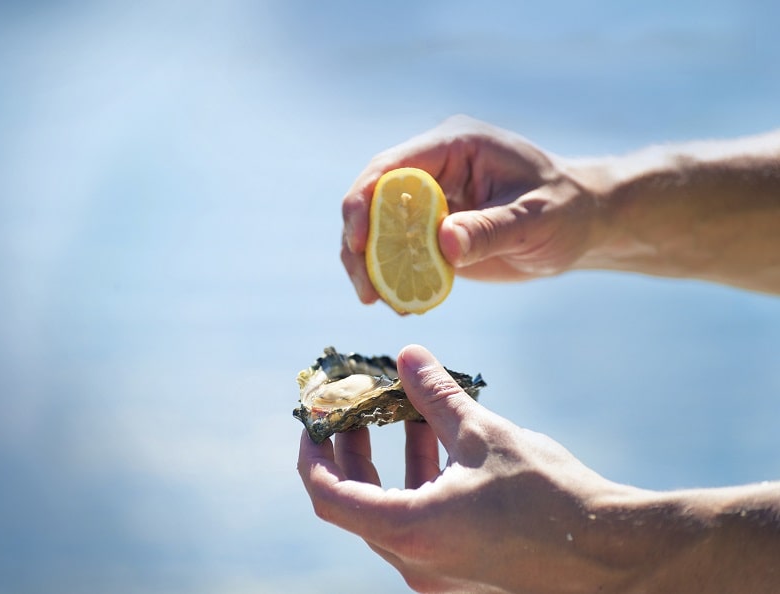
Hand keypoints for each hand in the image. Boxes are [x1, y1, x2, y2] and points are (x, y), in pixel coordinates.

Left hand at [298, 344, 642, 593]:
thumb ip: (436, 396)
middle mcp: (415, 564)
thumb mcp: (483, 433)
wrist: (613, 554)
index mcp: (409, 531)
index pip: (328, 495)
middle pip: (355, 503)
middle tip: (354, 406)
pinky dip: (419, 484)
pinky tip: (441, 441)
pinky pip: (421, 525)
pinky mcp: (462, 574)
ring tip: (403, 411)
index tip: (315, 417)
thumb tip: (406, 355)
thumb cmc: (549, 496)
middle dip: (351, 450)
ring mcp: (438, 575)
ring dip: (390, 462)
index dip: (313, 452)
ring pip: (391, 512)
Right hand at [341, 115, 599, 303]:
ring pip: (377, 227)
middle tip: (365, 289)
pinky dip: (391, 276)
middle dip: (358, 242)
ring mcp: (429, 199)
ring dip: (369, 264)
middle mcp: (434, 168)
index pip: (392, 167)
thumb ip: (490, 229)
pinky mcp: (432, 229)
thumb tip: (443, 243)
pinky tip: (399, 303)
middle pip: (372, 198)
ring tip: (375, 300)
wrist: (583, 223)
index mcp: (454, 146)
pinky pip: (397, 250)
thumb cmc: (567, 209)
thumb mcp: (535, 220)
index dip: (363, 200)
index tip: (356, 241)